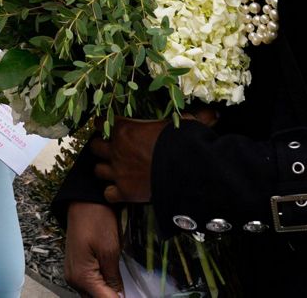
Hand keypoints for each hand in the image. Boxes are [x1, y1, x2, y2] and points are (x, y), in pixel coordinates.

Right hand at [64, 201, 122, 297]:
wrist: (84, 200)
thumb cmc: (95, 219)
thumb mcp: (110, 250)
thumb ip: (113, 278)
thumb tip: (118, 297)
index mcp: (82, 276)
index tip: (131, 296)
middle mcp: (73, 278)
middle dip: (111, 297)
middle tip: (128, 292)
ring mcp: (73, 273)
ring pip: (92, 294)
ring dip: (106, 293)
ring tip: (122, 289)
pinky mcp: (76, 267)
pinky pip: (89, 284)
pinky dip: (100, 286)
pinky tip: (112, 282)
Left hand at [91, 109, 217, 203]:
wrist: (184, 171)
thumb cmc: (182, 142)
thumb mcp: (183, 124)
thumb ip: (189, 118)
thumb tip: (212, 113)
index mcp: (124, 129)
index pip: (100, 123)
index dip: (104, 124)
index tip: (111, 126)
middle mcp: (116, 149)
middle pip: (94, 147)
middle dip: (101, 147)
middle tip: (112, 148)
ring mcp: (117, 172)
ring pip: (98, 170)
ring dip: (105, 169)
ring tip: (115, 169)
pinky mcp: (124, 192)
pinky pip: (108, 194)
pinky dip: (112, 192)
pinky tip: (121, 190)